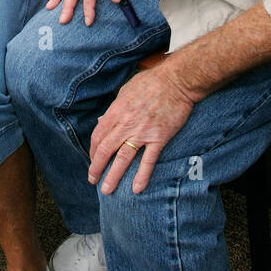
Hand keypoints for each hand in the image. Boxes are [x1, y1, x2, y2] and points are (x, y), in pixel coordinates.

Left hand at [88, 63, 195, 194]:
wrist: (177, 81)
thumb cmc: (151, 82)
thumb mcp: (126, 90)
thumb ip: (114, 107)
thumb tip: (103, 120)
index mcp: (116, 111)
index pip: (98, 136)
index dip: (92, 150)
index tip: (93, 160)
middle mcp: (126, 124)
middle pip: (105, 150)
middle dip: (96, 167)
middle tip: (93, 180)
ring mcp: (142, 132)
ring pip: (122, 159)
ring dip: (113, 176)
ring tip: (106, 190)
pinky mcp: (159, 138)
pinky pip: (148, 161)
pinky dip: (141, 176)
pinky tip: (136, 189)